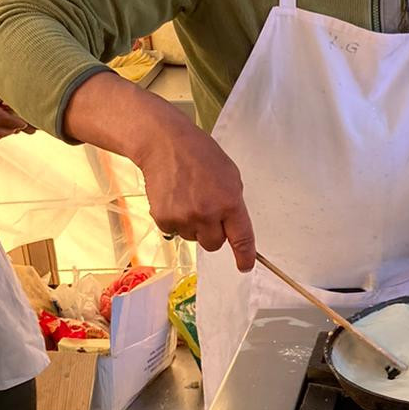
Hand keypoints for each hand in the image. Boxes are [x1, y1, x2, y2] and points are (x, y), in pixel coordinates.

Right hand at [134, 117, 254, 269]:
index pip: (242, 239)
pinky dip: (175, 221)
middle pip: (215, 244)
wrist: (163, 143)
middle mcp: (207, 213)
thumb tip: (235, 228)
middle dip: (213, 233)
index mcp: (229, 202)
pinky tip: (174, 199)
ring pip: (194, 238)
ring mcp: (184, 217)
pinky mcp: (164, 219)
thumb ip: (234, 204)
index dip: (244, 256)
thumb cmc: (199, 154)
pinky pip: (175, 232)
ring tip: (188, 198)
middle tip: (206, 210)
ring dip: (193, 225)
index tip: (245, 266)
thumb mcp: (230, 176)